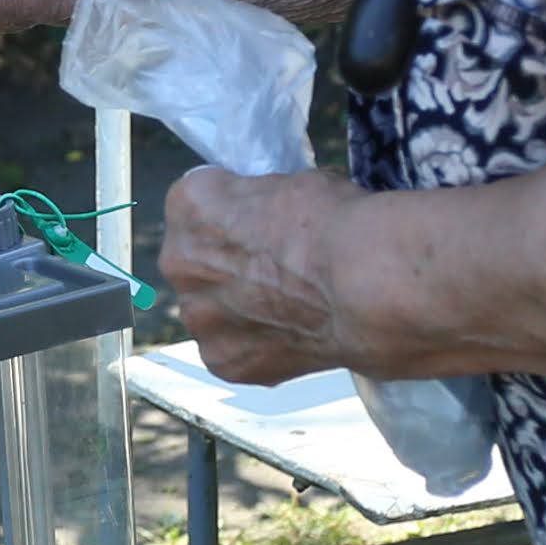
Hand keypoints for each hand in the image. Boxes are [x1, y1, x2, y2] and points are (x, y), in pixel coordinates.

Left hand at [159, 167, 365, 383]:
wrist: (366, 286)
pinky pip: (234, 350)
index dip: (234, 212)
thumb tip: (267, 217)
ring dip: (240, 309)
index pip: (198, 203)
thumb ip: (259, 203)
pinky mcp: (223, 361)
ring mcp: (199, 318)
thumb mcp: (293, 184)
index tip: (259, 221)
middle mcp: (179, 263)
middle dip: (227, 265)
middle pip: (196, 262)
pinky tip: (294, 334)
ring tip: (291, 306)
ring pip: (212, 310)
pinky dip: (259, 346)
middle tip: (274, 269)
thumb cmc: (338, 226)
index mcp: (190, 205)